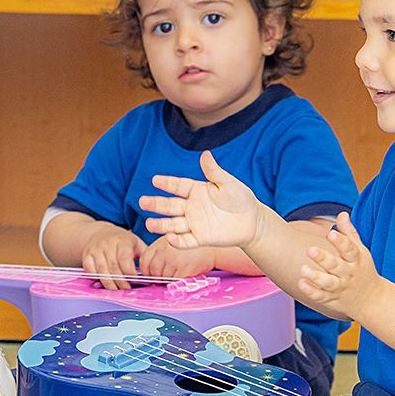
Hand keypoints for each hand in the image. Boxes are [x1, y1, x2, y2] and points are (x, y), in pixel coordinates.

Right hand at [80, 226, 146, 291]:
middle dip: (121, 282)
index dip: (130, 273)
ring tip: (116, 290)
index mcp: (122, 240)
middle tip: (126, 290)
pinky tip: (104, 283)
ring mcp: (95, 249)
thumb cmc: (123, 242)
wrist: (102, 233)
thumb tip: (153, 272)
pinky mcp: (87, 254)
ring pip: (101, 270)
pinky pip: (90, 270)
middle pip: (113, 267)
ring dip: (109, 283)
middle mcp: (107, 243)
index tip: (135, 281)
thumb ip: (145, 256)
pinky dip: (96, 278)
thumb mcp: (136, 244)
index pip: (124, 259)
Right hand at [140, 150, 272, 249]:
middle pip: (170, 206)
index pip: (178, 186)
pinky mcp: (201, 238)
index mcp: (196, 191)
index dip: (167, 183)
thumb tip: (205, 154)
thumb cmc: (241, 199)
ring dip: (161, 225)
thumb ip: (214, 172)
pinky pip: (186, 241)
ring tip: (148, 224)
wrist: (252, 221)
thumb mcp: (228, 183)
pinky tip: (169, 238)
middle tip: (142, 202)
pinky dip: (177, 241)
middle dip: (156, 204)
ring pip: (173, 224)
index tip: (155, 180)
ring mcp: (194, 223)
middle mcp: (191, 207)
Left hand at [140, 236, 218, 279]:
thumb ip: (159, 255)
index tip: (150, 275)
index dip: (146, 270)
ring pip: (162, 278)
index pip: (144, 261)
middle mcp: (164, 250)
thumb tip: (148, 271)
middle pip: (152, 271)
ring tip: (177, 273)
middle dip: (157, 278)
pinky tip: (183, 274)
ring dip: (168, 280)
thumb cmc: (191, 250)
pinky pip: (173, 281)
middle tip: (164, 278)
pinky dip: (177, 282)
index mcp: (160, 243)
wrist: (210, 251)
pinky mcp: (182, 268)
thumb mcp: (172, 245)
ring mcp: (173, 259)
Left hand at [296, 212, 374, 318]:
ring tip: (303, 269)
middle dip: (323, 258)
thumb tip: (342, 213)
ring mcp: (340, 287)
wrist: (372, 300)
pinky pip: (321, 296)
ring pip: (328, 283)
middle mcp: (348, 273)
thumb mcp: (360, 252)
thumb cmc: (362, 270)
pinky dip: (311, 291)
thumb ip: (349, 233)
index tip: (330, 233)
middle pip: (336, 266)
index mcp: (356, 260)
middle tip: (310, 249)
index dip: (340, 241)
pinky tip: (301, 283)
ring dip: (315, 277)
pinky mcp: (332, 299)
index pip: (349, 249)